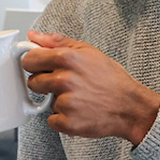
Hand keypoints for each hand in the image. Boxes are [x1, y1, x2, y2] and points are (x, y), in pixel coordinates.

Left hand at [22, 31, 159, 144]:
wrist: (130, 107)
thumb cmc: (111, 78)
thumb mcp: (87, 51)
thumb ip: (56, 42)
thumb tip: (33, 36)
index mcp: (67, 58)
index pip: (29, 59)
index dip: (34, 64)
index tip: (40, 67)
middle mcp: (64, 79)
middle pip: (33, 82)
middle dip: (44, 84)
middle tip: (64, 84)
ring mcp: (65, 102)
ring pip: (45, 102)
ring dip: (57, 101)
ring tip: (77, 98)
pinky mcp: (68, 122)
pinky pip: (52, 120)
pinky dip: (63, 119)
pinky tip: (78, 112)